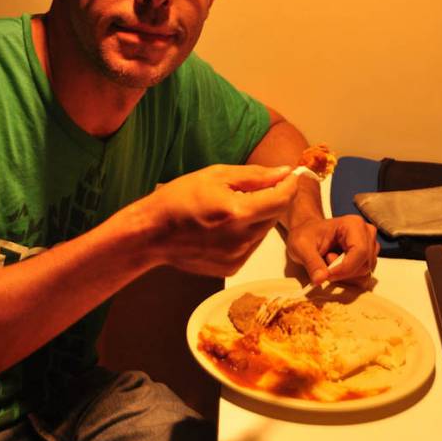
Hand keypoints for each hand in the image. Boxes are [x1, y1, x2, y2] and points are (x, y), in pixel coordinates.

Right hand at [148, 164, 298, 275]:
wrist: (152, 234)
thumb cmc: (179, 198)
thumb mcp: (216, 176)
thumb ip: (254, 176)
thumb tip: (284, 172)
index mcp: (238, 212)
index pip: (281, 199)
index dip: (289, 185)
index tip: (289, 176)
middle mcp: (242, 238)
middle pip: (274, 215)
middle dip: (272, 199)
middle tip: (255, 188)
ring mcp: (237, 257)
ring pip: (263, 232)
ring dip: (258, 217)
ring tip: (232, 207)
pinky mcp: (231, 268)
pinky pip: (250, 246)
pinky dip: (246, 234)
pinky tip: (224, 226)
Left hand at [285, 214, 378, 285]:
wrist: (308, 232)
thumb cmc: (306, 235)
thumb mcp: (301, 247)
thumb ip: (311, 263)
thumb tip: (319, 280)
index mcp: (354, 225)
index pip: (360, 252)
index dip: (344, 268)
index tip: (326, 274)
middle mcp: (367, 234)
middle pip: (364, 265)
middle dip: (341, 271)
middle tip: (323, 264)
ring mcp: (370, 247)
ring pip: (364, 273)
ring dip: (343, 275)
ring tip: (328, 260)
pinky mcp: (368, 258)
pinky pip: (362, 277)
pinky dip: (346, 277)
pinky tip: (335, 267)